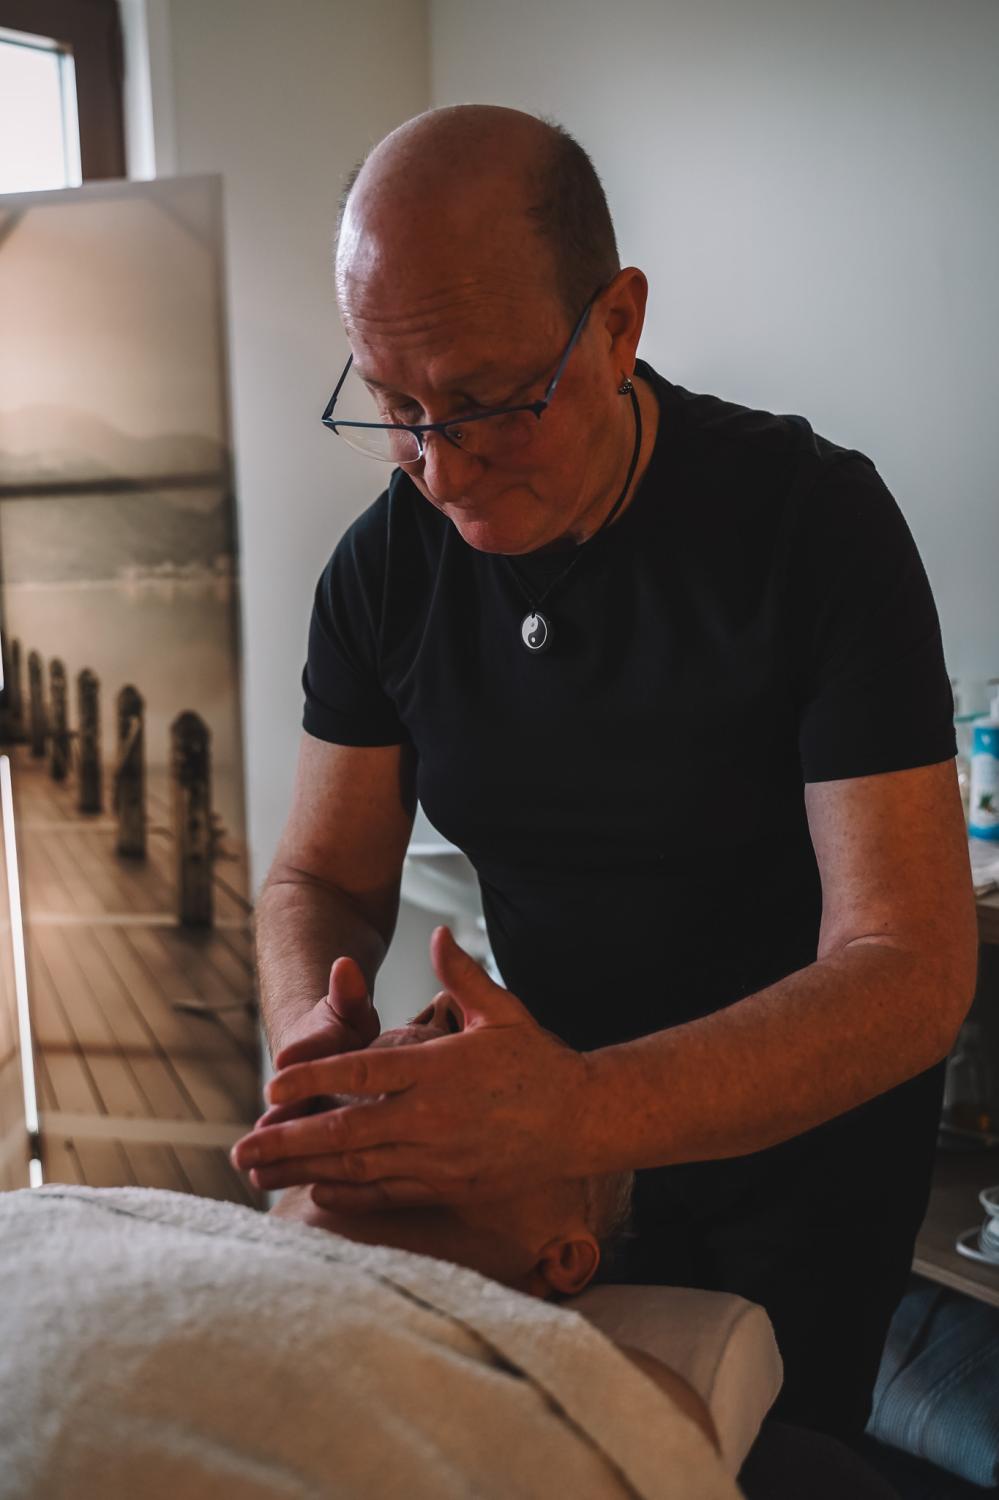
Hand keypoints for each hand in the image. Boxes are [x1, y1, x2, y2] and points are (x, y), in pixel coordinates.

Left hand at [230, 926, 592, 1209]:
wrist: (584, 1122)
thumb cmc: (541, 1063)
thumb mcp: (503, 1012)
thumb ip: (462, 975)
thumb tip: (436, 935)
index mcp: (438, 1070)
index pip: (360, 1074)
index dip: (312, 1079)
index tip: (271, 1084)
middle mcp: (431, 1118)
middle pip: (344, 1131)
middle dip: (287, 1139)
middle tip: (240, 1146)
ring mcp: (438, 1158)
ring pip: (358, 1168)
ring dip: (305, 1171)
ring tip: (261, 1174)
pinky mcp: (448, 1187)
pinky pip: (386, 1194)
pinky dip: (349, 1196)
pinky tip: (317, 1194)